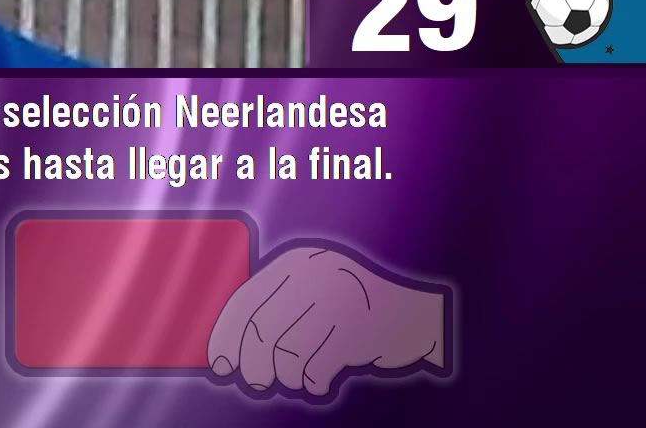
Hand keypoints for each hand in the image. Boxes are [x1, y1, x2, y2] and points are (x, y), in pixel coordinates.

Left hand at [207, 245, 445, 396]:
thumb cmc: (359, 308)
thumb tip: (231, 353)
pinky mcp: (361, 327)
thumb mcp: (314, 296)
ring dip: (288, 377)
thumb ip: (276, 312)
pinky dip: (314, 383)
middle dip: (253, 365)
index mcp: (294, 263)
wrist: (424, 313)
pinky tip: (321, 382)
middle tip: (260, 382)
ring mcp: (339, 298)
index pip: (244, 302)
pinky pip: (317, 369)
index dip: (225, 338)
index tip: (221, 365)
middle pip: (260, 330)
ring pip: (286, 354)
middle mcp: (313, 274)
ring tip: (300, 379)